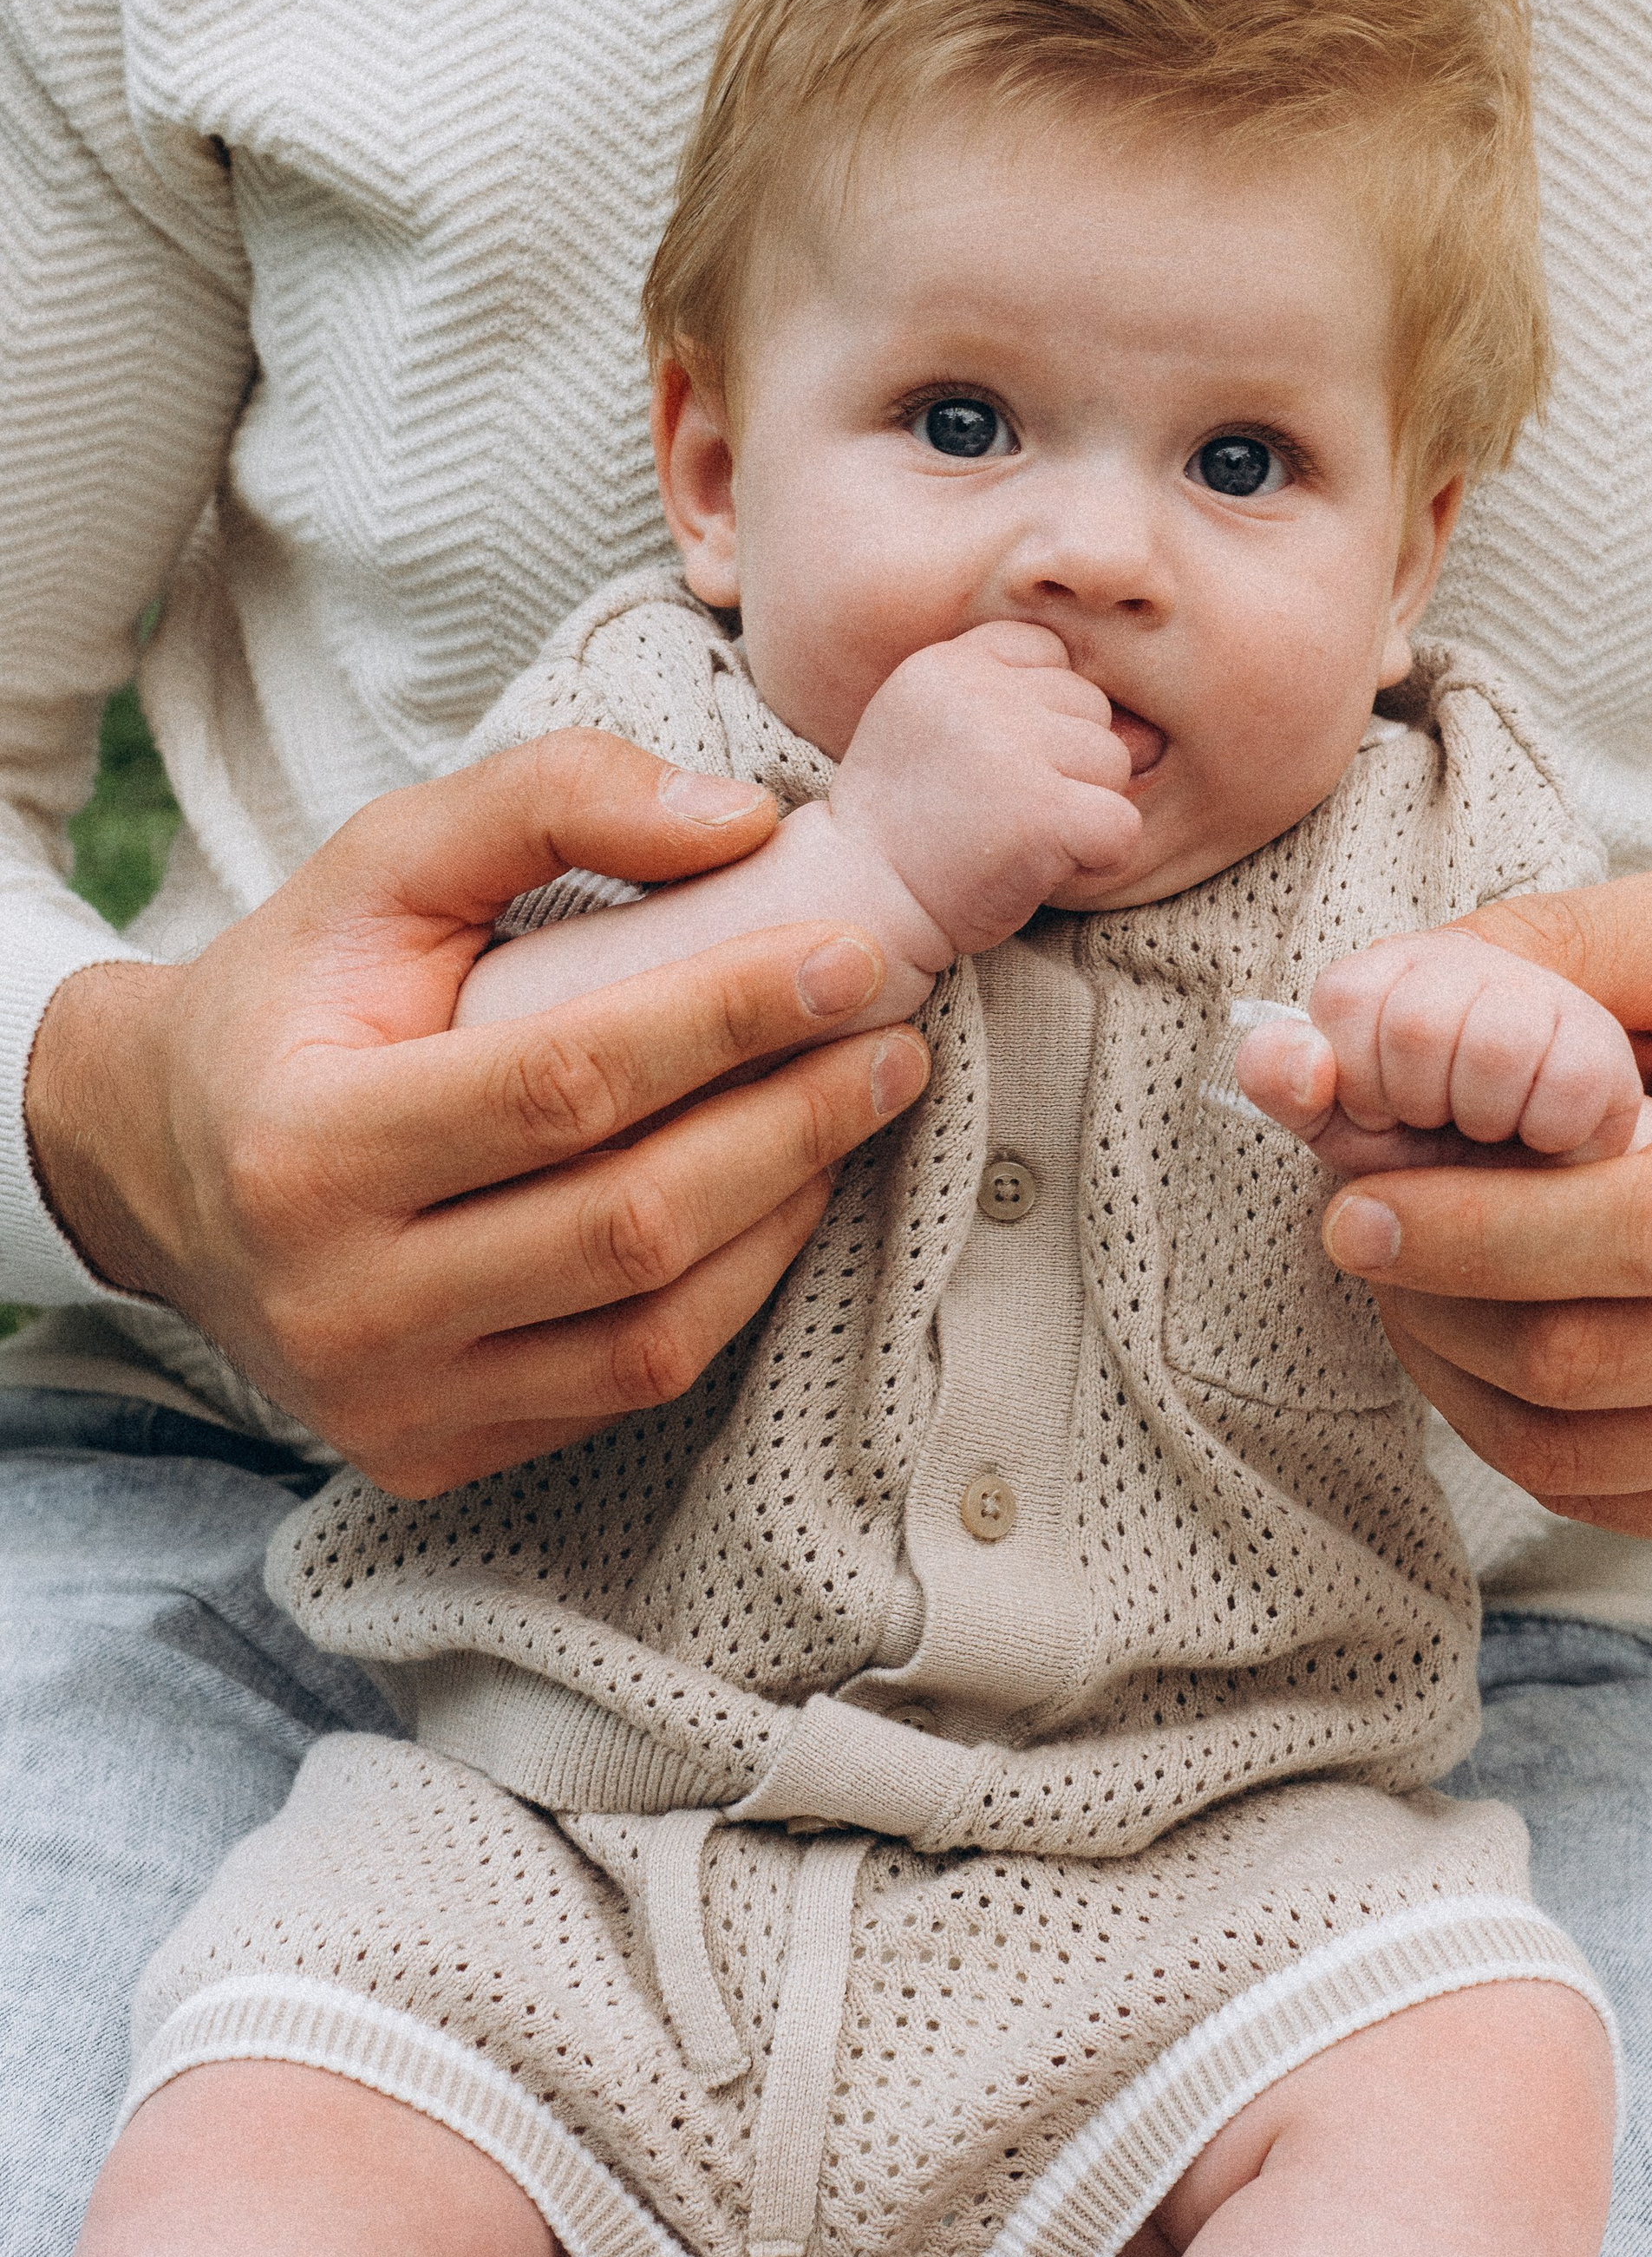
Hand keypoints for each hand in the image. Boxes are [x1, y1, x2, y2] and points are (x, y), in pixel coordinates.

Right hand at [24, 733, 929, 1494]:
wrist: (154, 1160)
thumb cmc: (296, 994)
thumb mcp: (387, 860)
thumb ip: (553, 801)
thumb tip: (744, 823)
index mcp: (307, 1145)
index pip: (564, 1084)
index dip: (726, 1019)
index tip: (850, 959)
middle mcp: (338, 1300)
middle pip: (625, 1222)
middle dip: (791, 1123)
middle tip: (893, 1040)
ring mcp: (388, 1399)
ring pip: (648, 1330)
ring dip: (783, 1211)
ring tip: (856, 1109)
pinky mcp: (432, 1456)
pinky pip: (626, 1386)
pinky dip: (729, 1290)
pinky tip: (778, 1195)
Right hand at [831, 620, 1142, 954]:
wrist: (860, 906)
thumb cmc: (911, 828)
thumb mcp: (945, 738)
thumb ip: (1027, 709)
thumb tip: (1150, 732)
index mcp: (946, 663)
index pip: (1050, 654)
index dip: (1040, 715)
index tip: (991, 764)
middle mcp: (977, 691)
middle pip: (1089, 707)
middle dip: (1065, 764)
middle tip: (999, 810)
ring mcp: (1010, 749)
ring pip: (1114, 761)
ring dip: (1081, 808)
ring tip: (1014, 837)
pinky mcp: (1042, 813)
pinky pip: (1123, 824)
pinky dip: (1101, 857)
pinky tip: (1045, 868)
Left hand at [1307, 871, 1651, 1545]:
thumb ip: (1550, 948)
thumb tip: (1370, 1000)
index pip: (1641, 1236)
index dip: (1480, 1232)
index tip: (1356, 1202)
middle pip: (1580, 1360)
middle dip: (1431, 1291)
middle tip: (1354, 1219)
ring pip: (1563, 1448)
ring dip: (1444, 1359)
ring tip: (1406, 1267)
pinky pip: (1591, 1493)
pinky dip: (1497, 1416)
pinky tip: (1478, 1330)